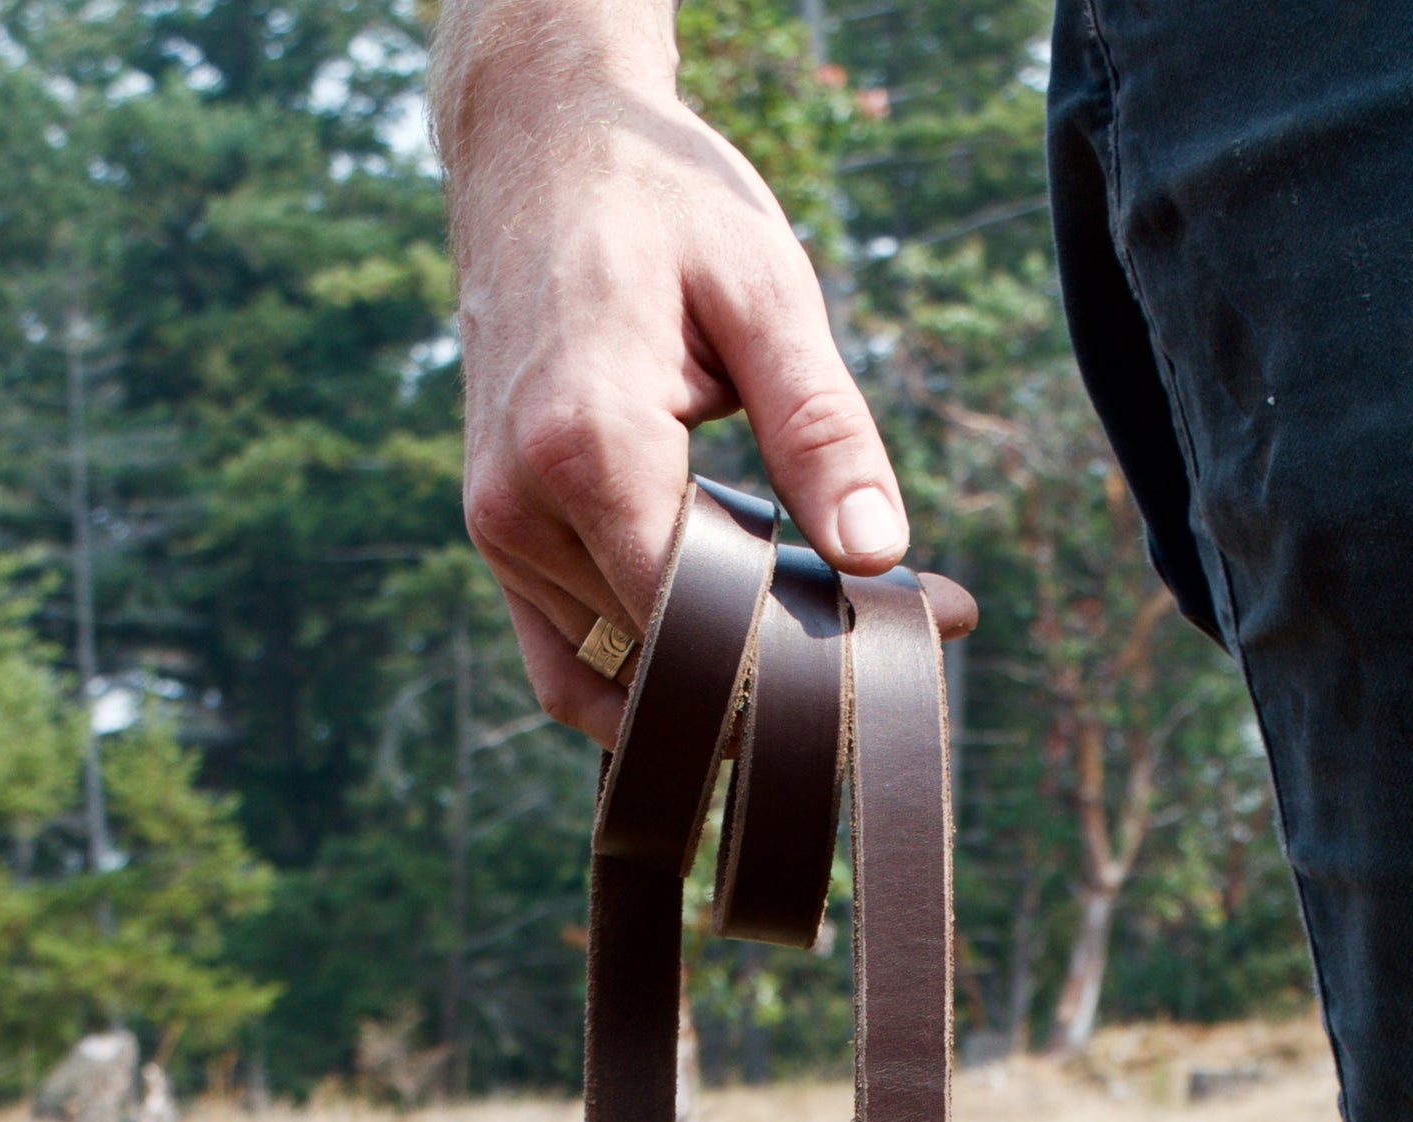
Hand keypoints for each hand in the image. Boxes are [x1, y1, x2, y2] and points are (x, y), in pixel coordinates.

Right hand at [436, 1, 975, 740]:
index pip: (698, 617)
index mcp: (589, 443)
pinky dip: (646, 687)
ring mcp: (499, 529)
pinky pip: (565, 666)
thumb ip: (821, 429)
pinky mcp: (497, 536)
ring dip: (726, 669)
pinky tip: (728, 673)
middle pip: (670, 647)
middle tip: (914, 623)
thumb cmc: (660, 201)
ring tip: (833, 613)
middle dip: (787, 656)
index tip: (913, 635)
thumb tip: (878, 553)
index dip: (804, 648)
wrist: (538, 143)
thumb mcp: (766, 292)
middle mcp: (524, 503)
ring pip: (624, 666)